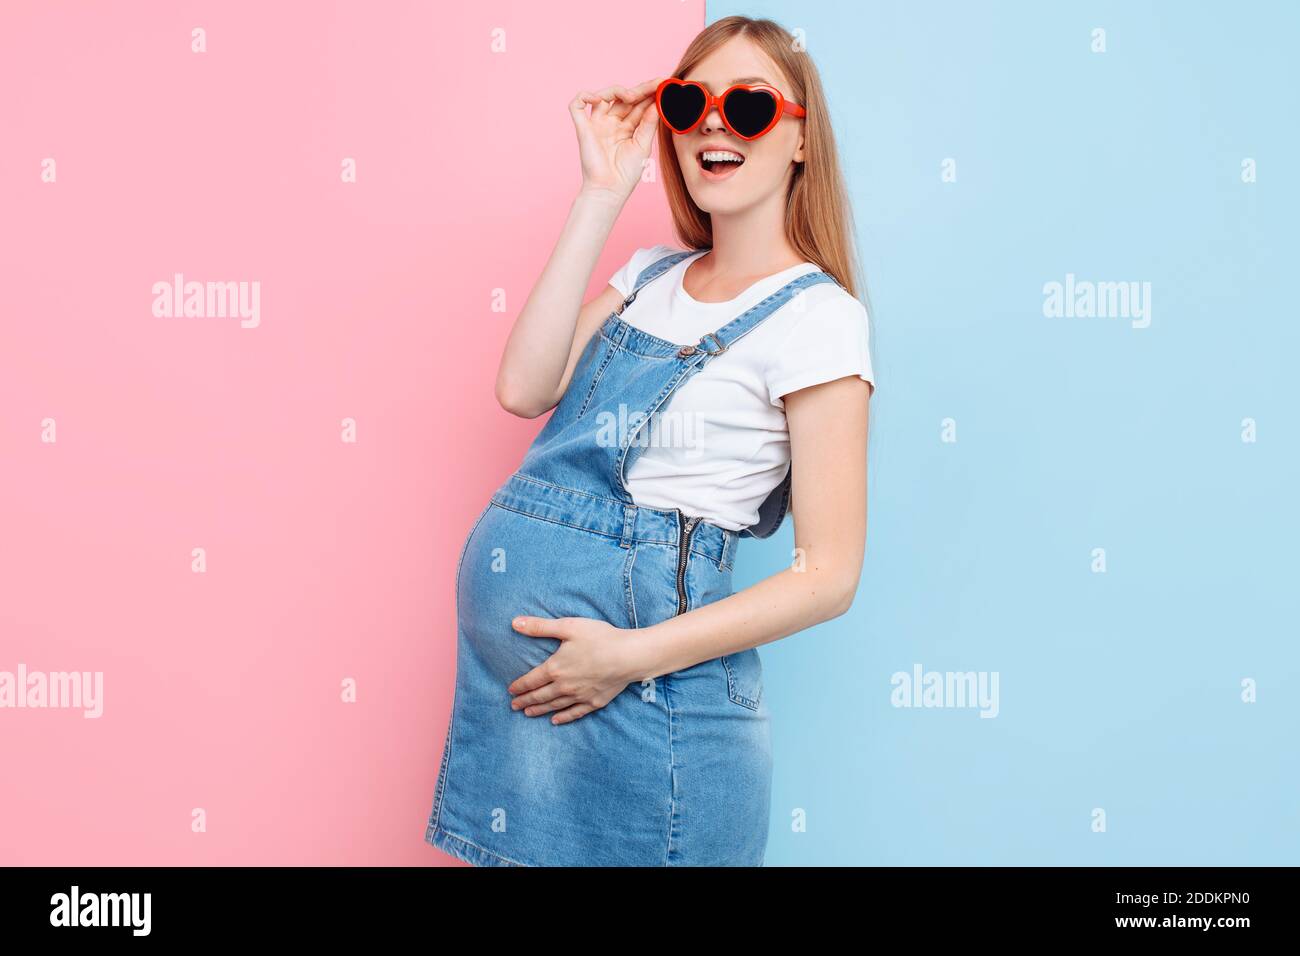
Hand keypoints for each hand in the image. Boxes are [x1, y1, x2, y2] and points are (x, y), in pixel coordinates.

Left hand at [507, 615, 646, 723]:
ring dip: (539, 710)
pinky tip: (555, 720)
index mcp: (555, 668)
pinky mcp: (594, 702)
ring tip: (528, 713)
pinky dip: (563, 717)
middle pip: (540, 696)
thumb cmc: (600, 638)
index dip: (519, 686)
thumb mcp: (568, 626)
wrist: (629, 656)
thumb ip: (540, 626)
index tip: (511, 690)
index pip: (531, 680)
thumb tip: (514, 623)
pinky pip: (574, 713)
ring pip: (554, 706)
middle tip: (514, 706)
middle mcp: (564, 686)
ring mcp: (579, 696)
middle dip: (525, 701)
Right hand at [569, 77, 662, 201]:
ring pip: (603, 95)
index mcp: (627, 127)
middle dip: (639, 89)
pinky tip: (598, 98)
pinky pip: (576, 105)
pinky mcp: (583, 128)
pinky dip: (584, 96)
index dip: (649, 93)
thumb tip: (657, 102)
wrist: (610, 190)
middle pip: (623, 97)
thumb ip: (649, 123)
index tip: (663, 84)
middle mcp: (612, 122)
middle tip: (654, 84)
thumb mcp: (643, 145)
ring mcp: (597, 124)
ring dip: (617, 90)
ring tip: (630, 96)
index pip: (638, 104)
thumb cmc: (627, 173)